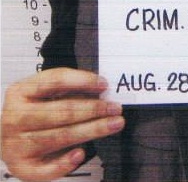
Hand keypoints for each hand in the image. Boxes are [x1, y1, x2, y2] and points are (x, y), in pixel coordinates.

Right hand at [1, 68, 124, 181]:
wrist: (6, 137)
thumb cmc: (30, 112)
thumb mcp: (42, 93)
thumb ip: (65, 89)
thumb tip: (99, 88)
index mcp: (20, 92)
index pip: (55, 81)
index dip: (82, 80)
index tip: (103, 84)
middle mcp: (15, 118)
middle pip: (61, 111)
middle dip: (93, 109)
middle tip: (115, 107)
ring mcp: (16, 144)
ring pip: (60, 136)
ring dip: (91, 130)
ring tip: (113, 124)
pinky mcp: (21, 167)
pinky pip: (46, 169)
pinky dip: (65, 162)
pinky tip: (81, 153)